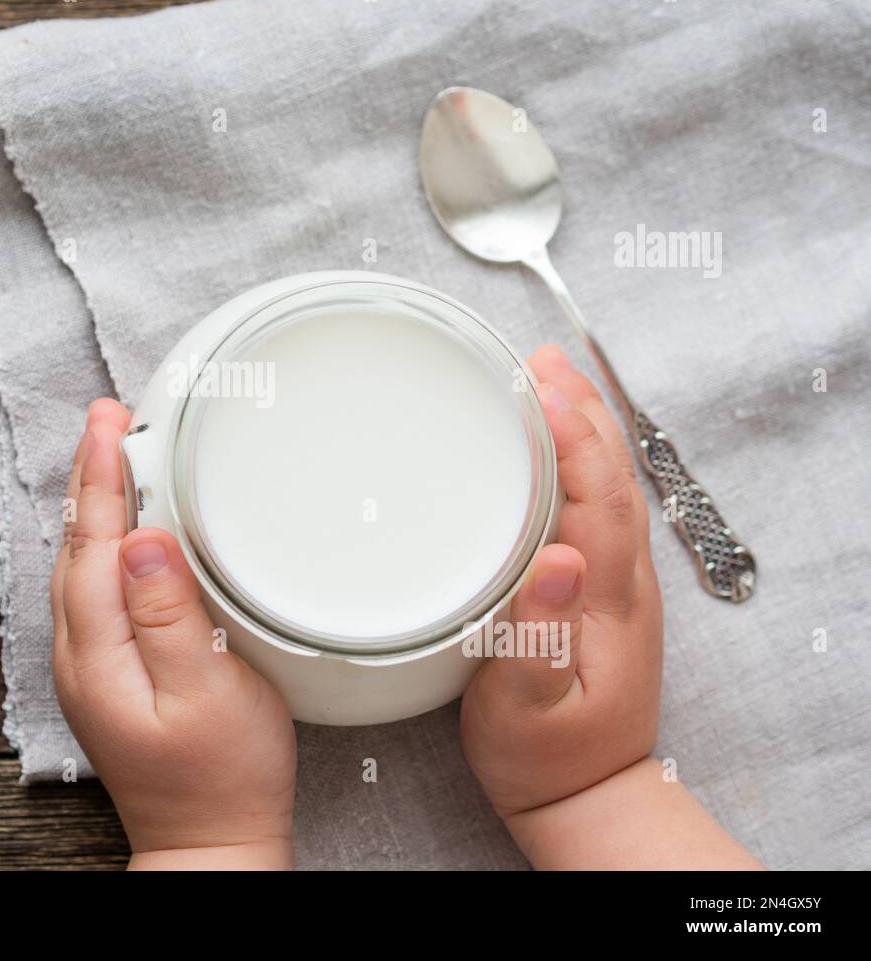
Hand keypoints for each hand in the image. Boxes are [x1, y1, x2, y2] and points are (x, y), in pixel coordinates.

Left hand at [50, 399, 297, 869]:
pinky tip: (126, 527)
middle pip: (75, 545)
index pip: (90, 542)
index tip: (107, 421)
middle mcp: (80, 655)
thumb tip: (141, 541)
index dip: (99, 475)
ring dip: (95, 504)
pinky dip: (106, 540)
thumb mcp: (210, 693)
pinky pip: (96, 586)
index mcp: (99, 654)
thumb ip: (168, 616)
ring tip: (116, 454)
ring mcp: (90, 665)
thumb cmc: (223, 778)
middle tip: (111, 418)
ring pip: (81, 563)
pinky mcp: (110, 670)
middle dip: (90, 475)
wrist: (211, 842)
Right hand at [461, 346, 760, 869]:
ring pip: (609, 485)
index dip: (573, 434)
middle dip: (581, 408)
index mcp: (605, 597)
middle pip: (612, 474)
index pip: (600, 494)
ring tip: (549, 378)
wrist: (584, 793)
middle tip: (539, 357)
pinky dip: (579, 461)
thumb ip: (540, 637)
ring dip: (584, 425)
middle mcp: (621, 580)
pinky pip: (597, 506)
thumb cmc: (544, 753)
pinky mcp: (599, 591)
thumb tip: (560, 560)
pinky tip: (554, 448)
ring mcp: (616, 584)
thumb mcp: (528, 706)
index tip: (539, 385)